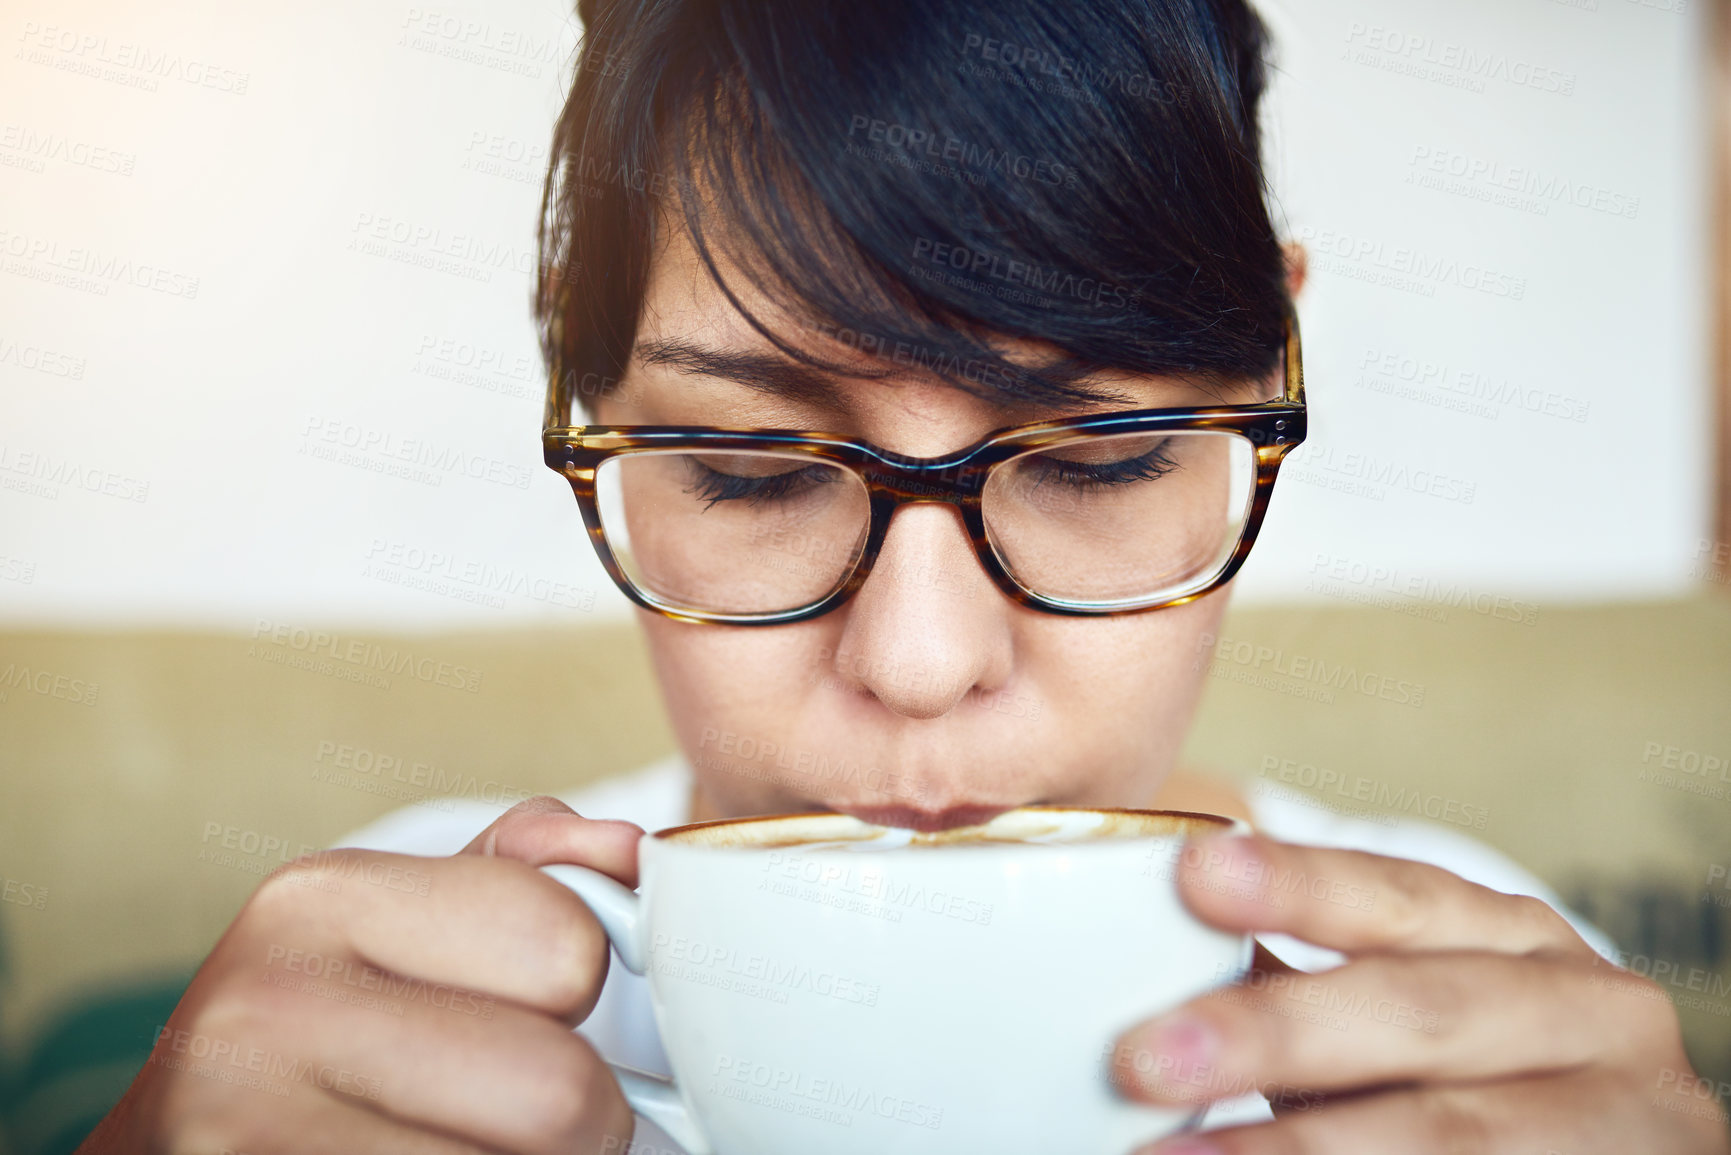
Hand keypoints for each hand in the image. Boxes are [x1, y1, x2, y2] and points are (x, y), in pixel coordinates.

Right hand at [79, 797, 645, 1154]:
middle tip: (519, 1111)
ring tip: (457, 1141)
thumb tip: (628, 850)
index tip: (527, 1005)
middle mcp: (268, 1014)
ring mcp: (251, 1136)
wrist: (181, 1142)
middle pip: (559, 1093)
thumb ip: (522, 869)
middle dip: (575, 1115)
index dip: (577, 988)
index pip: (566, 949)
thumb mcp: (401, 918)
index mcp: (317, 902)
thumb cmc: (317, 1027)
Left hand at [1110, 833, 1730, 1153]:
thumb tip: (1146, 965)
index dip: (1301, 885)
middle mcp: (1591, 1014)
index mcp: (1523, 942)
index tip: (1194, 874)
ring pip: (1447, 1133)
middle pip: (1418, 1012)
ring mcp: (1625, 1121)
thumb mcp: (1409, 1023)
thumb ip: (1309, 988)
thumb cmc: (1470, 1091)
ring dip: (1296, 1147)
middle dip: (1276, 1033)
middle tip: (1143, 1059)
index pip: (1402, 897)